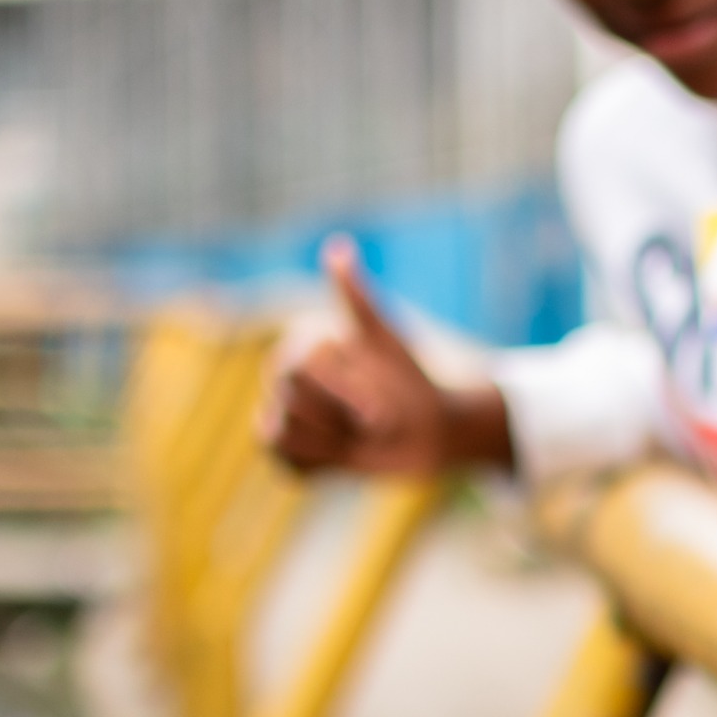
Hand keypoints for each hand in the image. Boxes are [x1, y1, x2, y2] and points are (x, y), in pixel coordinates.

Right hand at [262, 236, 513, 474]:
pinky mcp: (293, 456)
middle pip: (289, 403)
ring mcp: (285, 415)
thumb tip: (338, 248)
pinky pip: (287, 466)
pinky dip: (321, 467)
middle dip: (340, 418)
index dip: (344, 395)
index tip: (381, 412)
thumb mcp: (388, 340)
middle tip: (375, 420)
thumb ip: (359, 300)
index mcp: (304, 345)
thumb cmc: (412, 381)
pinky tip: (348, 456)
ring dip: (332, 444)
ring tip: (359, 435)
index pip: (300, 370)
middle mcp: (285, 377)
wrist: (434, 432)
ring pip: (282, 435)